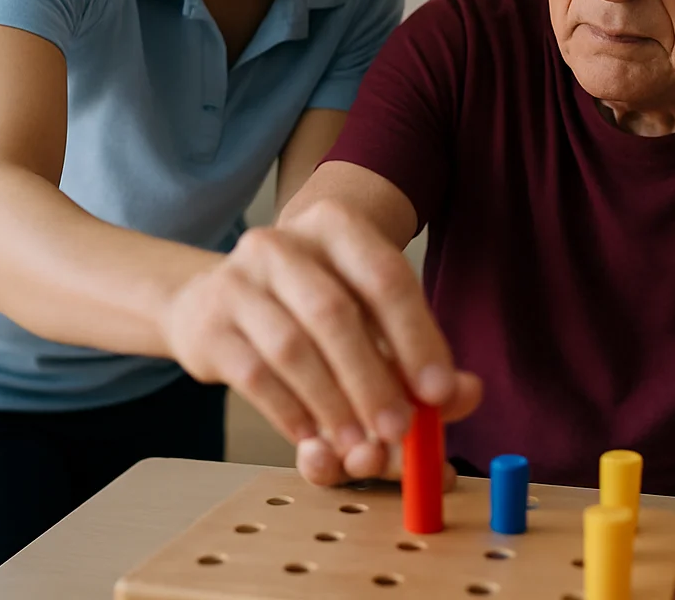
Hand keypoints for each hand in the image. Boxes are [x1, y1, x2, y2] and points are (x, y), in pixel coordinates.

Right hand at [158, 198, 481, 479]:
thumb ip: (414, 354)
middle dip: (372, 380)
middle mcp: (282, 243)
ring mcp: (237, 280)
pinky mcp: (210, 324)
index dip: (416, 336)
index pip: (384, 276)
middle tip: (398, 431)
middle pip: (334, 313)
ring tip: (360, 448)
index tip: (440, 392)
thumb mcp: (367, 316)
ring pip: (292, 348)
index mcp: (336, 226)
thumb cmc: (309, 311)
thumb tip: (465, 395)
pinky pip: (254, 376)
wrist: (215, 303)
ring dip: (333, 406)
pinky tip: (314, 438)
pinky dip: (291, 414)